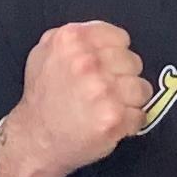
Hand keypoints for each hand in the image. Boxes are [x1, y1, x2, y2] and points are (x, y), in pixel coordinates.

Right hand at [9, 21, 151, 176]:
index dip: (116, 55)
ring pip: (142, 88)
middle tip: (103, 92)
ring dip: (130, 101)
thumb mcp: (46, 52)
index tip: (106, 68)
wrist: (34, 139)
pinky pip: (140, 115)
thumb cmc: (43, 97)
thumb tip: (107, 37)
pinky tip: (109, 123)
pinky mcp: (113, 117)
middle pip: (133, 62)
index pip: (120, 38)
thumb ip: (76, 38)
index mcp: (72, 40)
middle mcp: (87, 62)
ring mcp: (102, 90)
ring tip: (108, 107)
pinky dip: (129, 123)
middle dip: (123, 77)